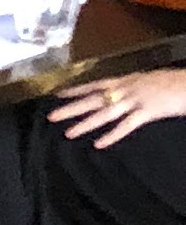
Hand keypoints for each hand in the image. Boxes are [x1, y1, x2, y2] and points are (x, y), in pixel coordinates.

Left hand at [49, 66, 185, 147]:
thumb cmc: (173, 82)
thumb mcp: (147, 80)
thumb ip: (132, 87)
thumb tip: (120, 92)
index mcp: (126, 80)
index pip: (95, 84)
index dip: (76, 90)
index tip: (58, 94)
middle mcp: (127, 88)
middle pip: (94, 99)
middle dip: (72, 108)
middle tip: (51, 116)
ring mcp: (136, 100)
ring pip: (106, 113)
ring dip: (86, 124)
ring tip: (68, 133)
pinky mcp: (148, 112)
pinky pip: (127, 125)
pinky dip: (112, 135)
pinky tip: (98, 144)